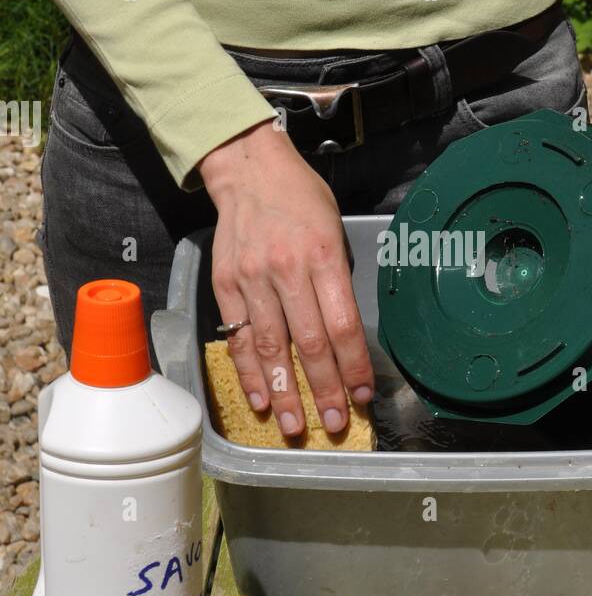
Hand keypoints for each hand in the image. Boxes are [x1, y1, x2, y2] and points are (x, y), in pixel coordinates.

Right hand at [199, 119, 373, 436]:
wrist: (249, 169)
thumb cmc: (301, 199)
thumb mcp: (335, 231)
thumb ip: (338, 282)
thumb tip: (343, 337)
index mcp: (323, 256)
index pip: (343, 325)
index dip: (353, 367)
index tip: (362, 395)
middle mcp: (287, 270)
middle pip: (308, 344)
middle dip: (323, 390)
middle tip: (333, 424)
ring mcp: (252, 279)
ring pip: (269, 348)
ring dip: (283, 393)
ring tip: (293, 426)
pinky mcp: (225, 285)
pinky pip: (237, 338)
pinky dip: (248, 373)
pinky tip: (258, 399)